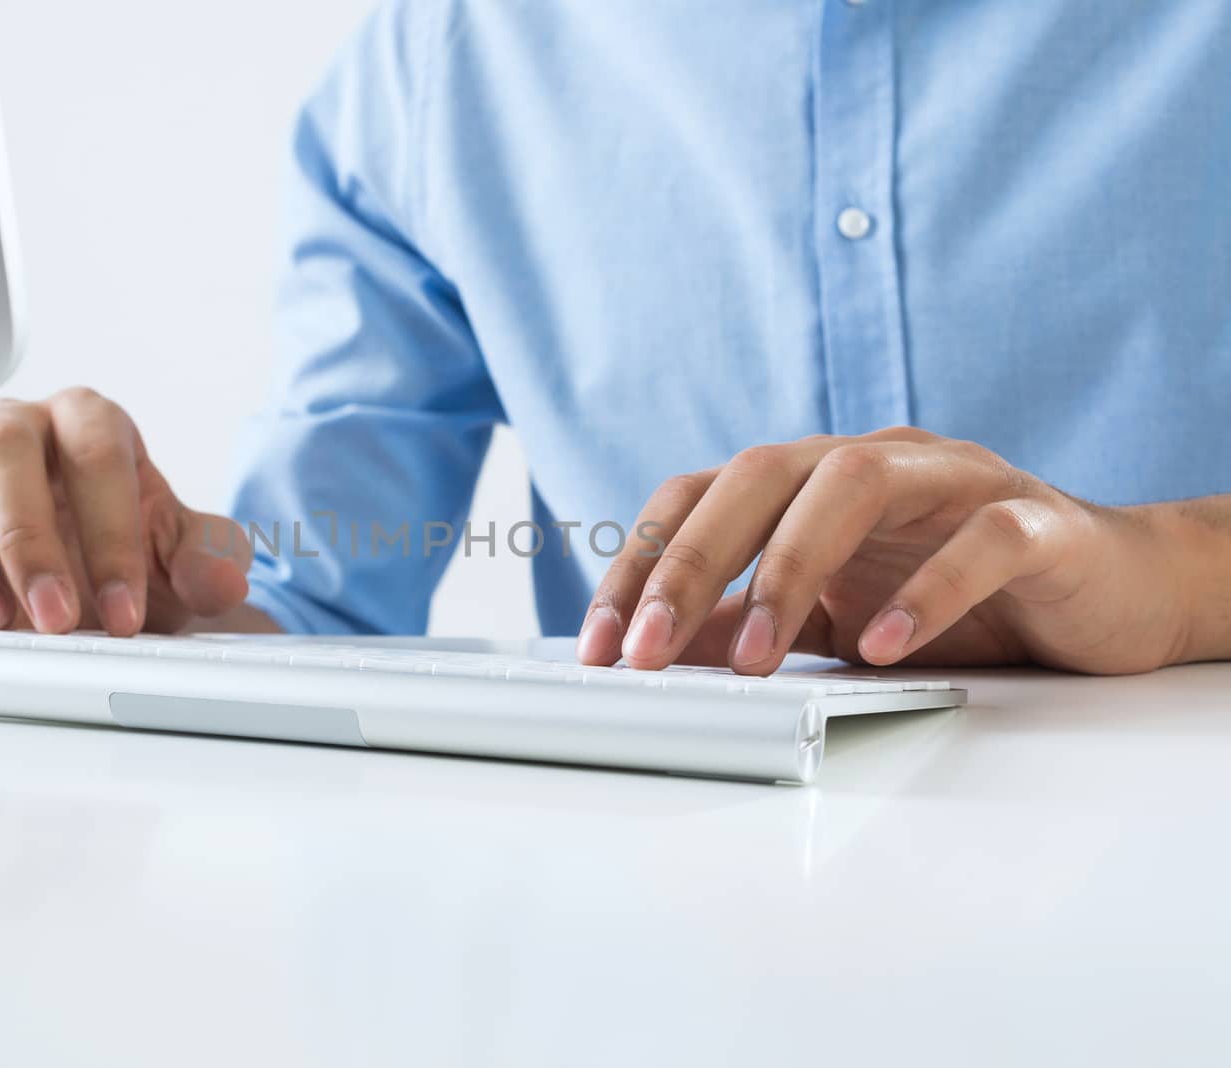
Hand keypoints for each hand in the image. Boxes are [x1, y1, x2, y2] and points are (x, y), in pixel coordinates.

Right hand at [0, 387, 252, 635]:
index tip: (125, 612)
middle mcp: (12, 427)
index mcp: (88, 421)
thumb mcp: (185, 555)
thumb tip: (221, 581)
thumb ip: (210, 558)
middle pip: (1, 449)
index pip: (95, 454)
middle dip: (27, 538)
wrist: (98, 584)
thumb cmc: (135, 552)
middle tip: (55, 617)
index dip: (111, 535)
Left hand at [577, 427, 1193, 675]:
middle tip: (648, 652)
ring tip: (758, 656)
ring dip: (790, 566)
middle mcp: (874, 462)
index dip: (642, 561)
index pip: (701, 495)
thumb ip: (755, 623)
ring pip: (855, 483)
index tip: (602, 645)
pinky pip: (978, 538)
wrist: (1104, 590)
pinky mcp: (1034, 519)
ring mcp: (954, 480)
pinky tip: (883, 645)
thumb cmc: (960, 596)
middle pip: (759, 475)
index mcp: (813, 482)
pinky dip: (927, 590)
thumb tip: (665, 649)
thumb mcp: (835, 616)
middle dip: (689, 563)